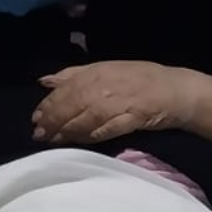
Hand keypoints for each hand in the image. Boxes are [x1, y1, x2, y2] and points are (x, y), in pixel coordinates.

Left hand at [32, 62, 191, 145]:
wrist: (176, 90)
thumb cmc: (139, 79)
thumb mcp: (105, 69)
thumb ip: (73, 75)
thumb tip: (44, 81)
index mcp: (97, 71)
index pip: (66, 88)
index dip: (49, 104)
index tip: (35, 117)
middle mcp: (106, 84)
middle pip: (72, 104)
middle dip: (53, 120)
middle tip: (39, 134)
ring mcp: (119, 102)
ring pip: (86, 118)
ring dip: (67, 130)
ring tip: (53, 140)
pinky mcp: (131, 118)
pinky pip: (106, 129)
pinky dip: (90, 136)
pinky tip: (79, 142)